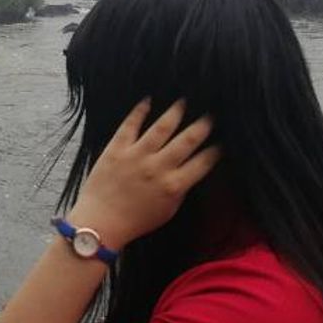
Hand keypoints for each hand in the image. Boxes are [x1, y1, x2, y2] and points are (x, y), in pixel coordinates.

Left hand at [68, 99, 220, 250]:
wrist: (101, 222)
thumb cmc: (135, 221)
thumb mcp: (168, 211)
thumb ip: (180, 189)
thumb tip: (191, 171)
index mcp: (174, 185)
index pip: (202, 163)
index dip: (214, 151)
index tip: (221, 142)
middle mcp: (158, 168)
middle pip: (186, 141)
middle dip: (201, 126)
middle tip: (210, 115)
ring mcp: (136, 156)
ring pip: (161, 128)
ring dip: (174, 112)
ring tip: (183, 101)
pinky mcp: (116, 149)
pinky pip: (130, 125)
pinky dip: (139, 111)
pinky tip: (147, 100)